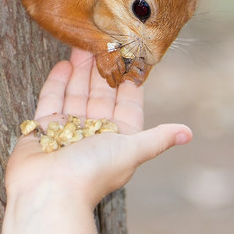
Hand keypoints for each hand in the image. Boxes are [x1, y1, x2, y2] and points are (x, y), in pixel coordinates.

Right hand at [5, 48, 191, 210]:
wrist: (49, 192)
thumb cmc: (93, 172)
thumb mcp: (131, 151)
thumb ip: (157, 139)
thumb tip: (189, 134)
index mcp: (118, 139)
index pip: (127, 103)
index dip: (128, 79)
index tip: (130, 54)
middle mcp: (94, 133)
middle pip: (99, 94)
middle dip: (101, 68)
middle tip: (102, 40)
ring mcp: (68, 130)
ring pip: (76, 93)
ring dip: (80, 70)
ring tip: (82, 44)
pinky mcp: (44, 128)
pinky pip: (52, 100)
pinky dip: (58, 82)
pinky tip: (64, 63)